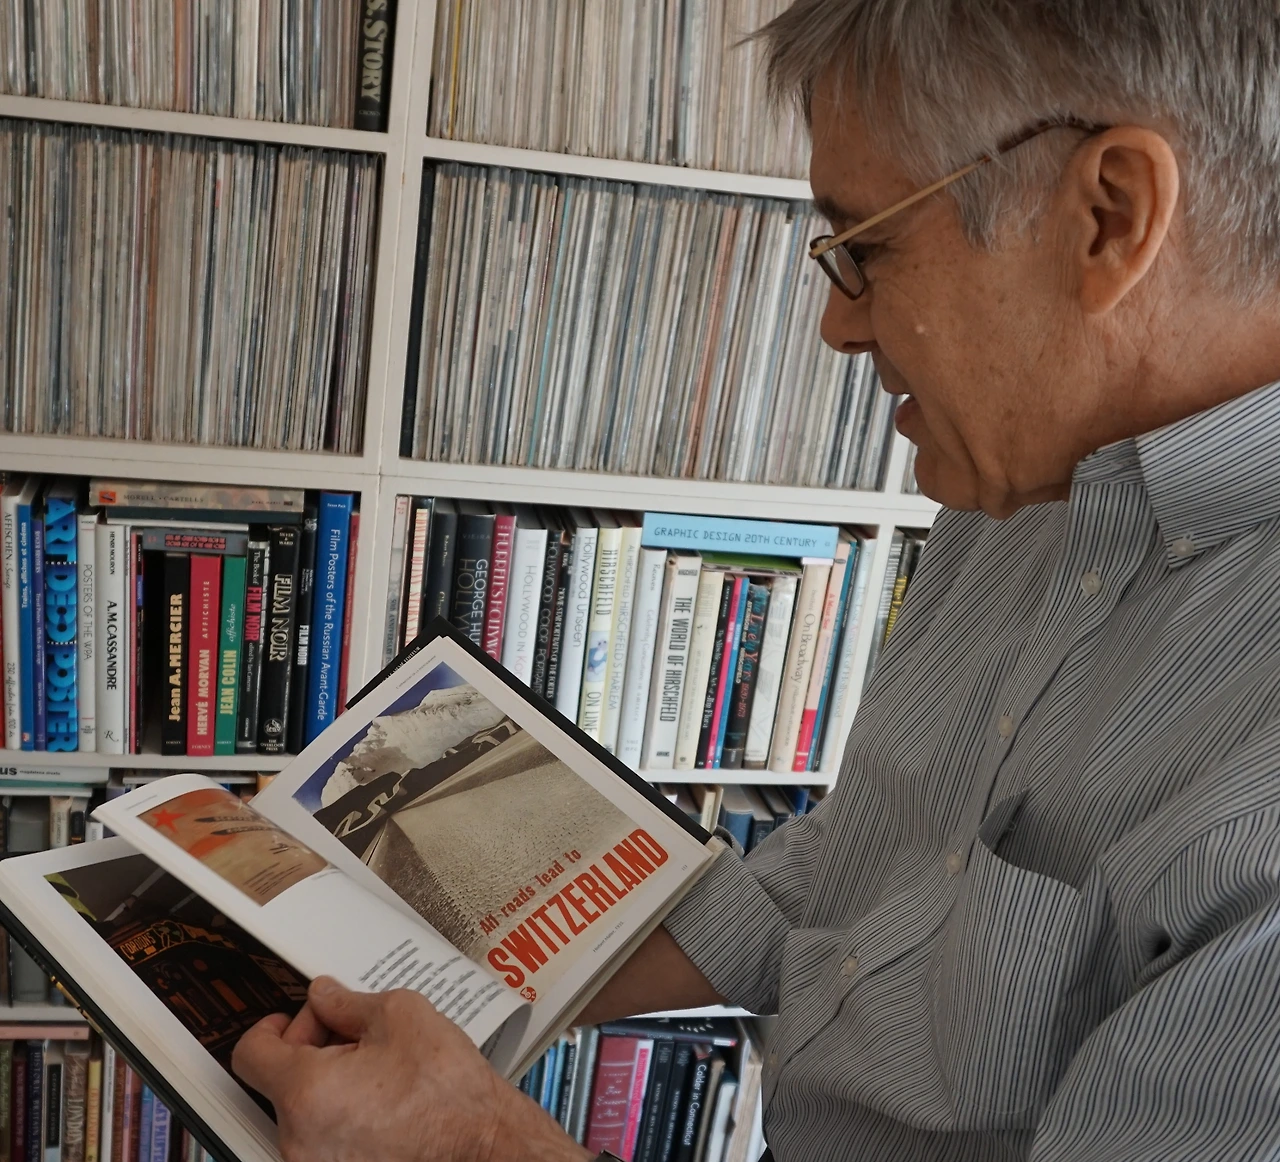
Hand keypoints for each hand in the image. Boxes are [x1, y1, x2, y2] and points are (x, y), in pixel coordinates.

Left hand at [232, 977, 591, 1161]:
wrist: (484, 1144)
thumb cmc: (449, 1092)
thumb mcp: (400, 1015)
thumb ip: (347, 1001)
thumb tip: (325, 996)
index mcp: (306, 1093)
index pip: (251, 1054)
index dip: (270, 1027)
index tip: (287, 1021)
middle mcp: (299, 1140)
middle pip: (280, 1082)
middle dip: (312, 1050)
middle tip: (351, 1034)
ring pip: (303, 1112)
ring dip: (327, 1084)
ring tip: (376, 1068)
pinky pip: (322, 1138)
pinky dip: (341, 1115)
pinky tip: (380, 1099)